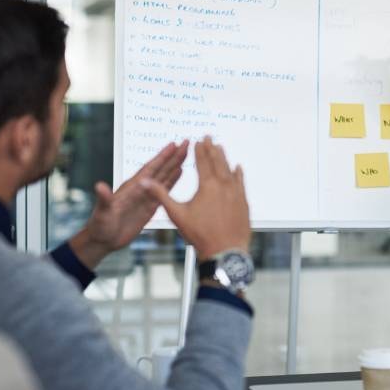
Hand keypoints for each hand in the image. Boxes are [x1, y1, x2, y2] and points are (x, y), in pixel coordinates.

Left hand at [69, 141, 188, 268]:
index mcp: (131, 187)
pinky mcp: (150, 206)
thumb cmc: (100, 225)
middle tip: (186, 142)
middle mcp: (140, 188)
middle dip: (174, 156)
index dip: (162, 157)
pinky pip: (164, 190)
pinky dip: (173, 180)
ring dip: (175, 164)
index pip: (150, 168)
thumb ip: (104, 199)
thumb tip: (99, 186)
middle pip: (161, 168)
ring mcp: (146, 196)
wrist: (103, 239)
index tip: (173, 144)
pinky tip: (180, 172)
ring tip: (187, 153)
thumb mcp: (102, 212)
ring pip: (164, 177)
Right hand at [140, 136, 250, 259]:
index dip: (199, 150)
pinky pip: (241, 182)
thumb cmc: (200, 235)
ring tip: (221, 147)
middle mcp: (224, 185)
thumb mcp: (177, 214)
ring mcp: (236, 193)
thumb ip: (161, 196)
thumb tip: (145, 183)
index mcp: (208, 186)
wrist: (225, 251)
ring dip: (225, 158)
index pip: (203, 162)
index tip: (198, 140)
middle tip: (210, 138)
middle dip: (212, 148)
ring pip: (230, 170)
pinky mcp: (244, 202)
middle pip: (218, 162)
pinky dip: (238, 173)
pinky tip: (238, 168)